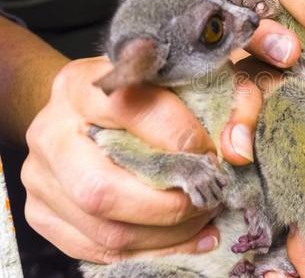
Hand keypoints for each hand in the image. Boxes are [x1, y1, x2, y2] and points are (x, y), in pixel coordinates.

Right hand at [23, 56, 260, 262]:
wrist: (88, 108)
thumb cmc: (150, 93)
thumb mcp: (196, 80)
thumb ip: (233, 102)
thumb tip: (237, 151)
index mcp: (83, 84)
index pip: (130, 108)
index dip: (180, 137)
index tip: (212, 154)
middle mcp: (51, 130)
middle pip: (103, 187)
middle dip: (170, 206)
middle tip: (209, 200)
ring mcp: (40, 174)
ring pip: (102, 228)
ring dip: (165, 236)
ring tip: (203, 222)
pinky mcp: (41, 210)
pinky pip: (94, 249)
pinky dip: (147, 252)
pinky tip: (183, 240)